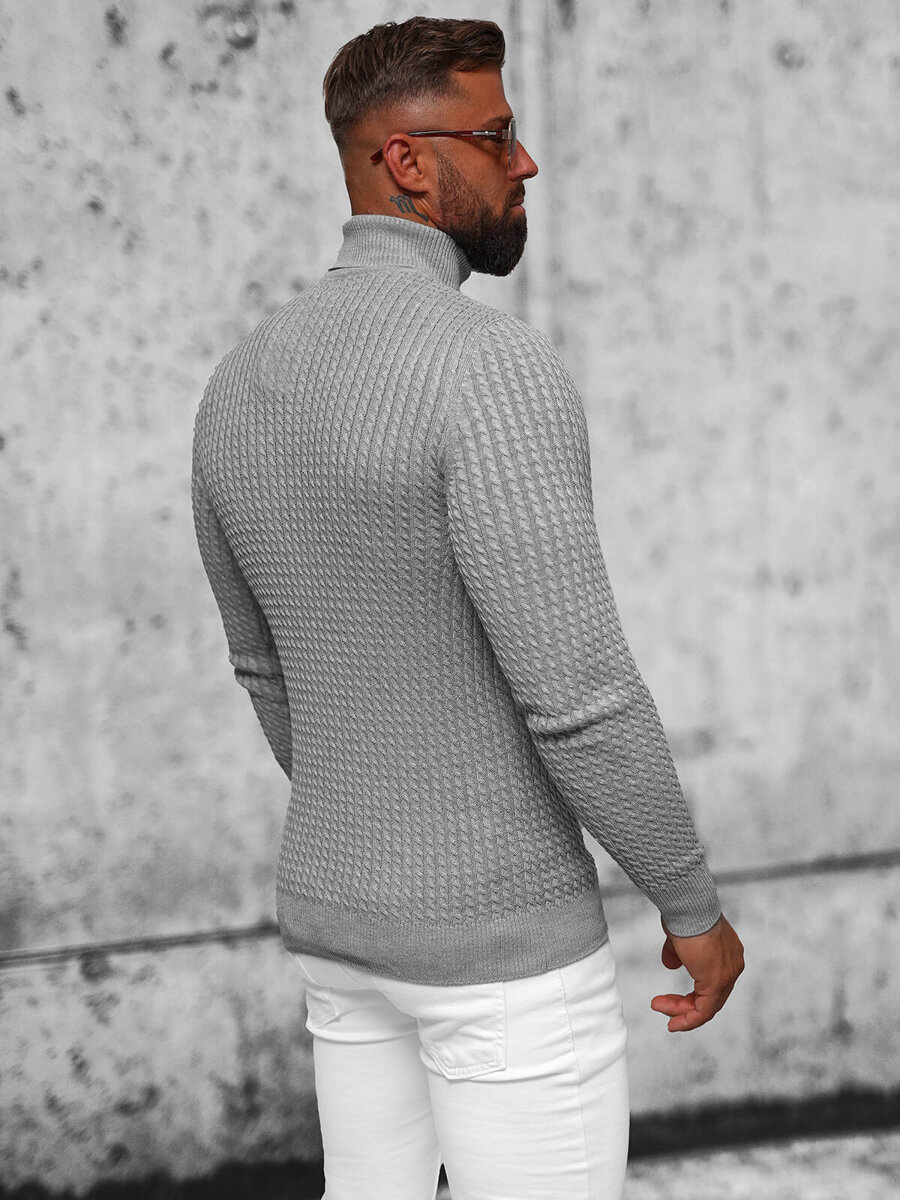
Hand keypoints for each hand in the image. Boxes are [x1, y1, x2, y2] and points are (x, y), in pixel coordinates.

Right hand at [650, 912, 743, 1031]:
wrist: (689, 906)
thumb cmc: (684, 913)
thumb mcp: (680, 936)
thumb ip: (678, 953)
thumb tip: (671, 964)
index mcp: (728, 952)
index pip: (712, 980)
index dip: (693, 992)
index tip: (674, 998)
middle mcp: (733, 965)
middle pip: (711, 995)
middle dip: (684, 1003)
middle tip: (662, 1005)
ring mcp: (727, 975)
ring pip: (707, 1005)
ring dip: (681, 1011)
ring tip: (659, 1009)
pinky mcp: (716, 983)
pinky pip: (704, 1010)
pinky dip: (688, 1019)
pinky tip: (673, 1021)